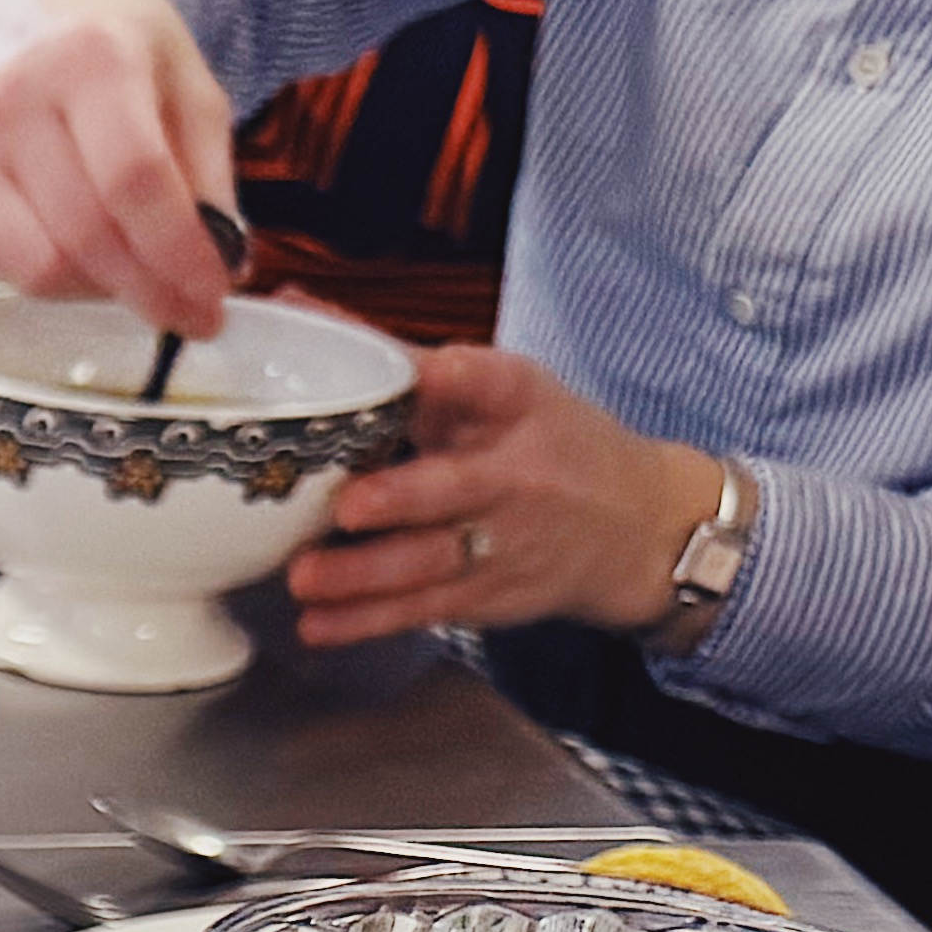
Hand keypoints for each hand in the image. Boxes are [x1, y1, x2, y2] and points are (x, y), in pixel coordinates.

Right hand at [0, 0, 240, 332]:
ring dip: (103, 291)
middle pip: (87, 233)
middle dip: (148, 290)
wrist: (22, 0)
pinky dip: (61, 281)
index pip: (135, 180)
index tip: (214, 299)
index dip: (177, 253)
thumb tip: (223, 267)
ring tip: (138, 275)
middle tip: (189, 314)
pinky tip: (91, 259)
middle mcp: (18, 100)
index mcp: (92, 58)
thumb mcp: (186, 80)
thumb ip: (210, 171)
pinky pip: (8, 269)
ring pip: (41, 267)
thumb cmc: (116, 42)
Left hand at [290, 349, 728, 646]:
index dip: (459, 376)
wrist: (637, 527)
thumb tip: (294, 306)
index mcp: (519, 403)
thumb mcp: (500, 390)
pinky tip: (316, 625)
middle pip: (456, 487)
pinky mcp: (487, 594)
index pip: (496, 382)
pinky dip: (366, 621)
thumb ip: (404, 362)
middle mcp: (515, 473)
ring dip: (364, 573)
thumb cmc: (543, 442)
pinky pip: (423, 609)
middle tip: (348, 504)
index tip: (427, 367)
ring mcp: (502, 540)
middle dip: (402, 498)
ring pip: (430, 560)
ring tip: (304, 576)